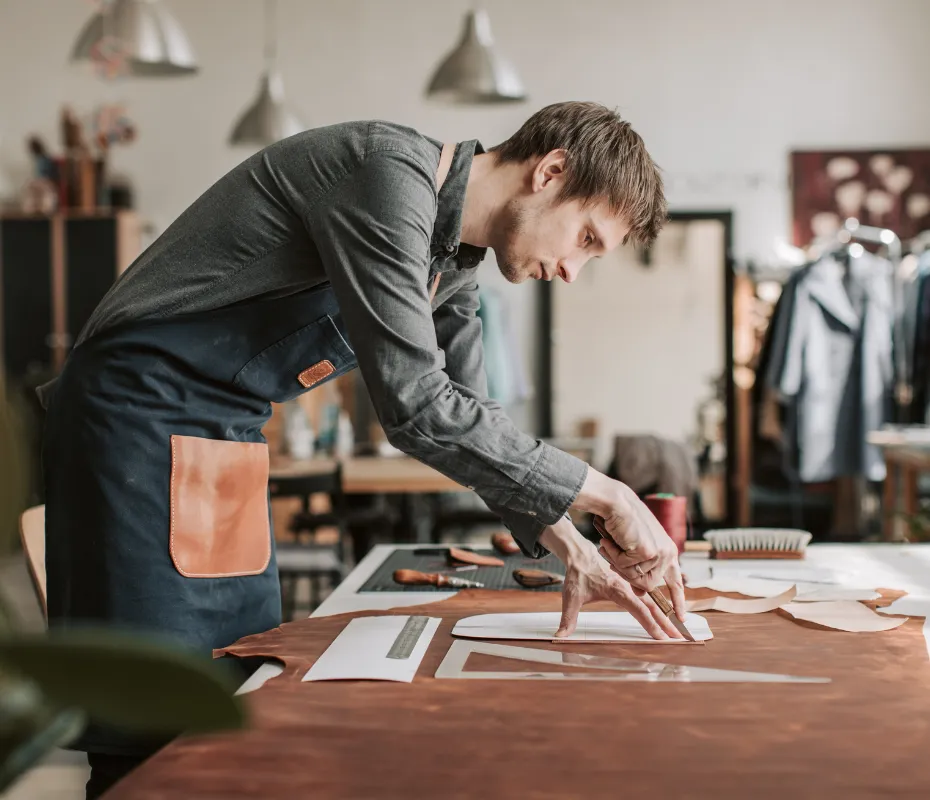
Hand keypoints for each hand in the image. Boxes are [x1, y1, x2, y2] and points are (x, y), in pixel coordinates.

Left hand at [540, 518, 683, 640]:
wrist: (580, 553)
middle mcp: (628, 587)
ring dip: (665, 615)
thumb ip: (567, 619)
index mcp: (617, 590)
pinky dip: (659, 606)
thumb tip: (559, 638)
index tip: (662, 638)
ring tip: (678, 629)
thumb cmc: (577, 574)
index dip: (651, 625)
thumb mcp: (570, 597)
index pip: (638, 610)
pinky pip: (648, 596)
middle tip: (680, 637)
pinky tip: (668, 615)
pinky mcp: (630, 584)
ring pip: (652, 601)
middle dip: (666, 622)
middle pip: (652, 606)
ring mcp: (630, 584)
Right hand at [570, 470, 686, 620]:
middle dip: (628, 575)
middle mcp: (667, 553)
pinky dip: (615, 556)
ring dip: (618, 564)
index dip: (678, 600)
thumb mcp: (634, 548)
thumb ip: (640, 568)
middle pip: (649, 585)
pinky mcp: (648, 552)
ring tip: (613, 543)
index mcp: (667, 551)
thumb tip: (641, 591)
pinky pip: (627, 569)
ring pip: (636, 579)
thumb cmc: (622, 522)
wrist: (616, 502)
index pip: (676, 581)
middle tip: (616, 557)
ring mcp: (659, 553)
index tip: (681, 617)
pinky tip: (613, 541)